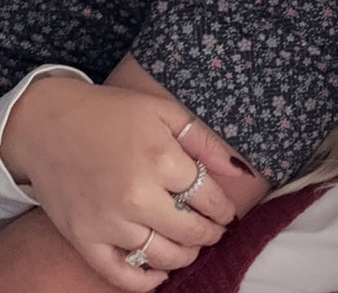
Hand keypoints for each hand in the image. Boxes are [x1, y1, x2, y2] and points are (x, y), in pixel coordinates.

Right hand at [1, 77, 243, 290]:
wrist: (49, 124)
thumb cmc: (111, 112)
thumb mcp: (163, 112)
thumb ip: (203, 140)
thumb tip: (239, 169)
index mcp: (160, 159)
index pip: (208, 198)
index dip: (224, 208)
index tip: (228, 211)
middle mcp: (137, 195)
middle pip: (190, 231)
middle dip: (210, 233)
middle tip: (215, 230)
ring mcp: (109, 221)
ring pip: (162, 256)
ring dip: (185, 255)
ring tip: (192, 245)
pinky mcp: (84, 239)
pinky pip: (120, 274)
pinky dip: (145, 281)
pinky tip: (159, 273)